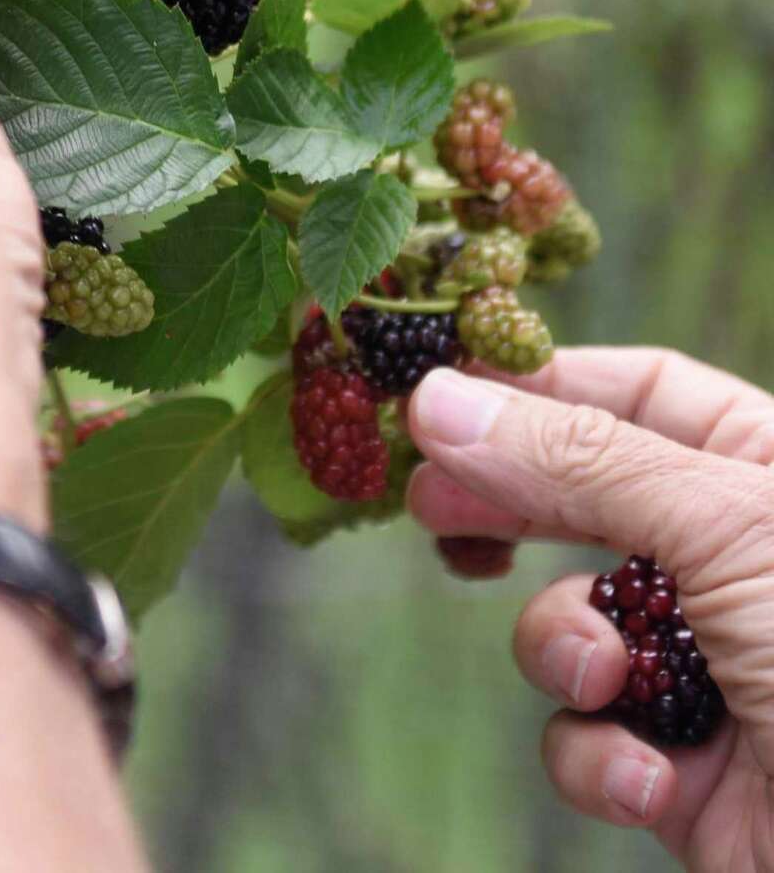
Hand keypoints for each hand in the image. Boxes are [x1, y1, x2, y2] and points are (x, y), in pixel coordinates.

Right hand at [407, 352, 773, 870]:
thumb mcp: (725, 530)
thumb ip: (574, 460)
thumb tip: (435, 400)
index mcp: (767, 471)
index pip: (635, 391)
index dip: (538, 387)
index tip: (437, 393)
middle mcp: (732, 558)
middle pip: (582, 498)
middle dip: (510, 509)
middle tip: (427, 506)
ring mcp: (705, 665)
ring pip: (570, 624)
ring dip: (567, 652)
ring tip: (602, 678)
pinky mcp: (682, 770)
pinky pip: (590, 737)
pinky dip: (602, 758)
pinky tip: (650, 779)